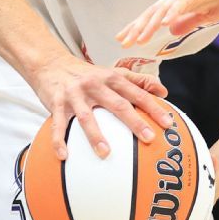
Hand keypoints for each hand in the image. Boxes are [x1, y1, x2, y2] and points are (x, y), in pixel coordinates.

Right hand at [31, 54, 171, 159]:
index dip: (154, 108)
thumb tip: (164, 92)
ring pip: (88, 117)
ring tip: (106, 153)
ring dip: (96, 136)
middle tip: (148, 138)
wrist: (51, 63)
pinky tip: (64, 155)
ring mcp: (75, 95)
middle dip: (134, 122)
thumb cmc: (86, 73)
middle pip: (118, 105)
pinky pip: (58, 125)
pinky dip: (59, 141)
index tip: (168, 123)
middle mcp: (95, 85)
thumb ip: (139, 80)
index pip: (137, 93)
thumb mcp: (112, 72)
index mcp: (112, 78)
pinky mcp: (56, 103)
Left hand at [116, 0, 218, 47]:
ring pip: (164, 9)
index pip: (155, 16)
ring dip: (150, 24)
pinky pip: (183, 2)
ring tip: (139, 38)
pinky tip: (165, 23)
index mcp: (180, 1)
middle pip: (153, 13)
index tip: (125, 40)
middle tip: (123, 42)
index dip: (139, 28)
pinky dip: (173, 12)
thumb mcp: (209, 16)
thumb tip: (172, 31)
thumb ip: (190, 21)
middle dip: (137, 28)